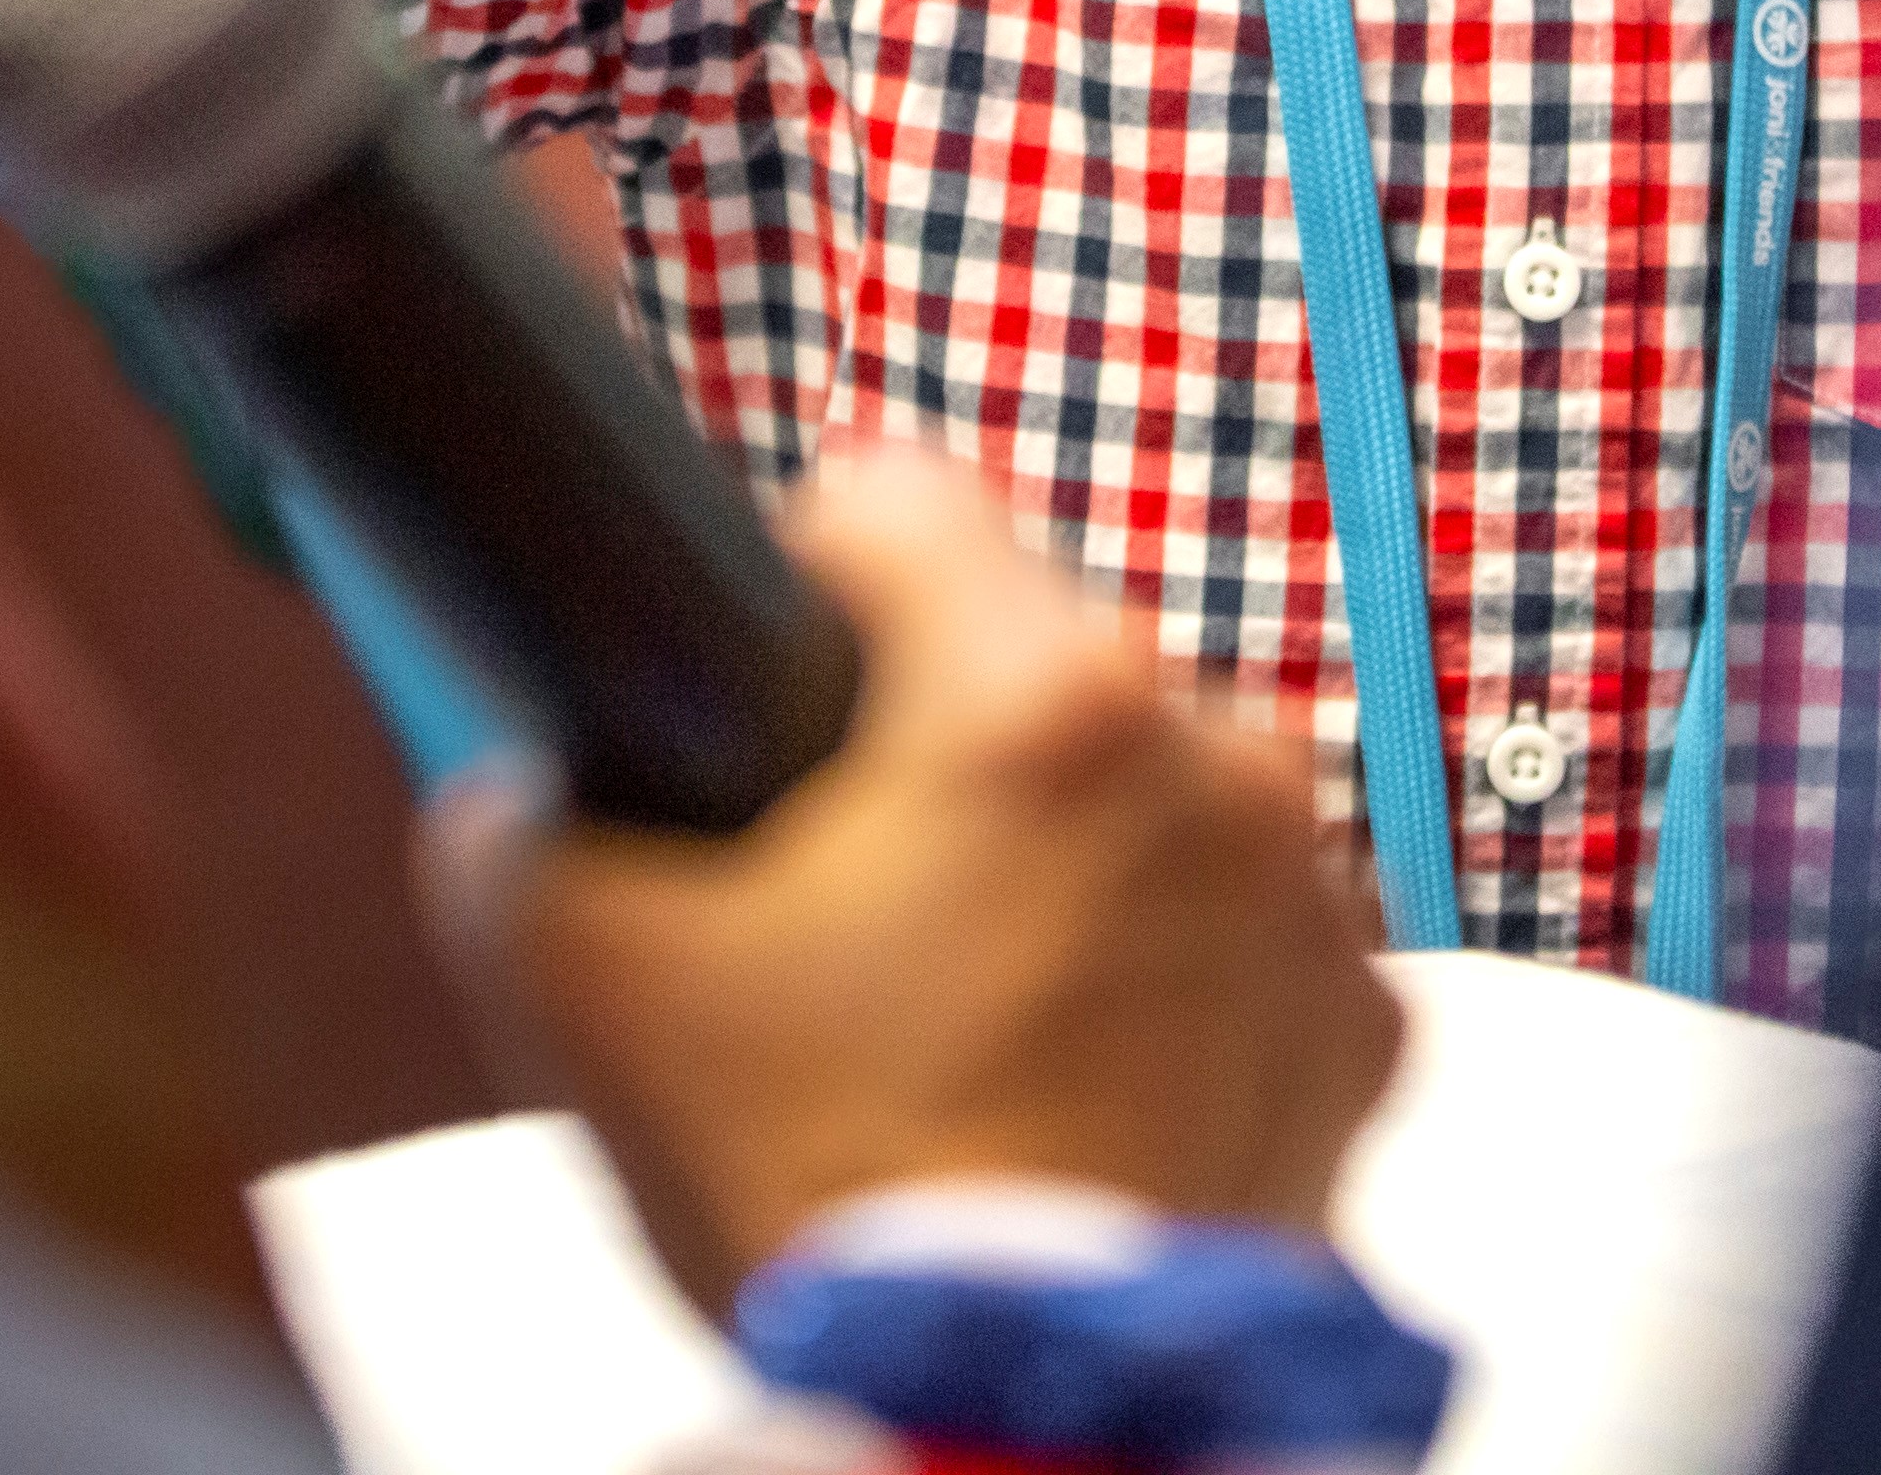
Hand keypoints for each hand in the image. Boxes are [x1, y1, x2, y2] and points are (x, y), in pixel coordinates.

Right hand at [416, 448, 1402, 1318]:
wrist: (994, 1429)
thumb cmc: (808, 1190)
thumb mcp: (584, 983)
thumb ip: (518, 821)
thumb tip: (520, 783)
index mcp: (1037, 692)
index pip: (895, 499)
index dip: (802, 577)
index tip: (771, 675)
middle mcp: (1209, 750)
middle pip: (1034, 653)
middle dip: (944, 742)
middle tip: (855, 898)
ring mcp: (1307, 892)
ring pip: (1154, 792)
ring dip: (1077, 858)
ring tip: (967, 1009)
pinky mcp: (1362, 1026)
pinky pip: (1247, 939)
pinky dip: (1176, 985)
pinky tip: (1079, 1078)